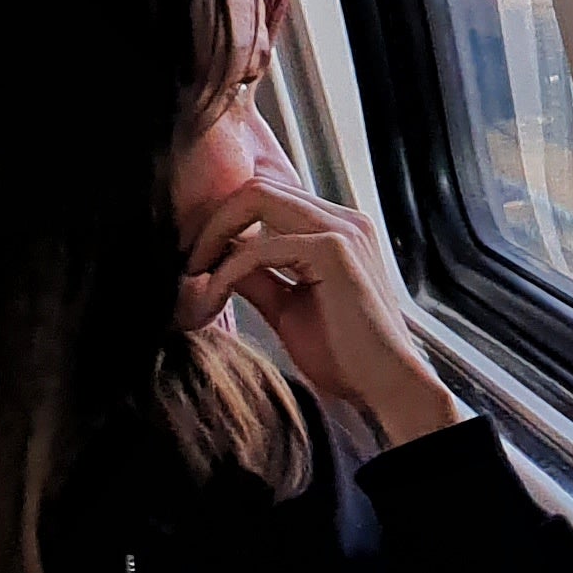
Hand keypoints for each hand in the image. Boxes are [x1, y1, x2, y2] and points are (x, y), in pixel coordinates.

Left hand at [179, 138, 462, 446]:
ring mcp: (342, 230)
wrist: (385, 384)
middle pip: (257, 187)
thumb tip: (219, 259)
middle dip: (211, 221)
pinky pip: (259, 248)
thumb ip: (258, 278)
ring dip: (214, 235)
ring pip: (256, 198)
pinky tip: (214, 295)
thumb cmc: (346, 354)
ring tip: (194, 274)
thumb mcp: (287, 307)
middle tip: (188, 262)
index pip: (267, 198)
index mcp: (337, 230)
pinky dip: (227, 270)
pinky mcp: (333, 250)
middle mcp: (343, 220)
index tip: (197, 259)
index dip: (223, 222)